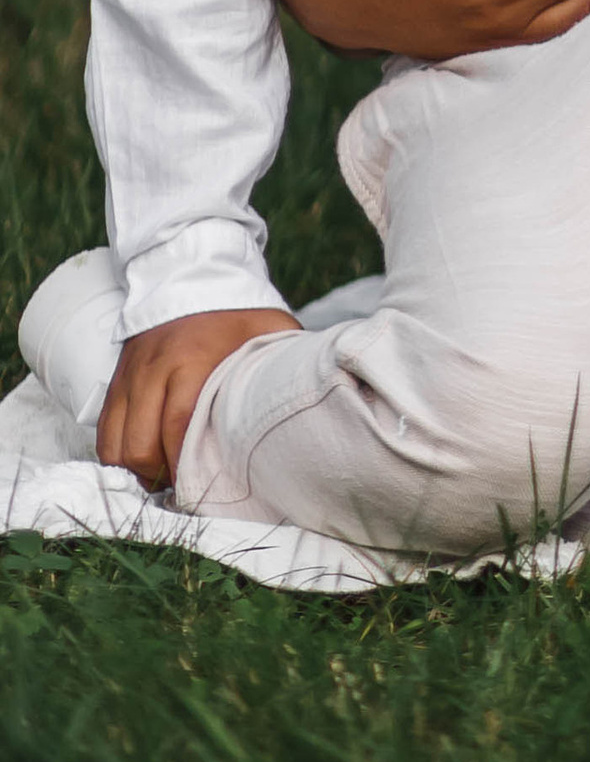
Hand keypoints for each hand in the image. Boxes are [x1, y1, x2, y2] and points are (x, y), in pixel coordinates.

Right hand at [98, 307, 300, 493]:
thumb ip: (284, 362)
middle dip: (158, 475)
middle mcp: (153, 369)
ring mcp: (129, 377)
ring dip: (135, 470)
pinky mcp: (115, 381)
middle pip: (140, 445)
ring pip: (114, 445)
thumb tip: (313, 398)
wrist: (190, 274)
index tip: (201, 488)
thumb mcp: (269, 328)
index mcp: (192, 358)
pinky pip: (104, 432)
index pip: (178, 425)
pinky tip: (142, 461)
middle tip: (182, 488)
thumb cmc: (237, 310)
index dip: (185, 465)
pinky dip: (117, 455)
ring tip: (162, 476)